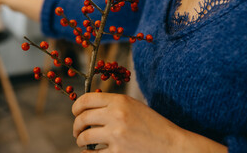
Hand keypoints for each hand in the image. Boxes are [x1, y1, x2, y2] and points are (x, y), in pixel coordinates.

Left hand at [72, 93, 226, 152]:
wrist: (171, 144)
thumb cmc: (151, 124)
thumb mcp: (133, 105)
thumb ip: (112, 104)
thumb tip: (87, 107)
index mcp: (120, 100)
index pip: (86, 99)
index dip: (76, 106)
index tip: (75, 112)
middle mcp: (116, 115)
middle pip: (82, 118)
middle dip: (76, 125)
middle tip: (77, 130)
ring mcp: (116, 135)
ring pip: (84, 136)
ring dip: (80, 140)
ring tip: (83, 141)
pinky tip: (90, 151)